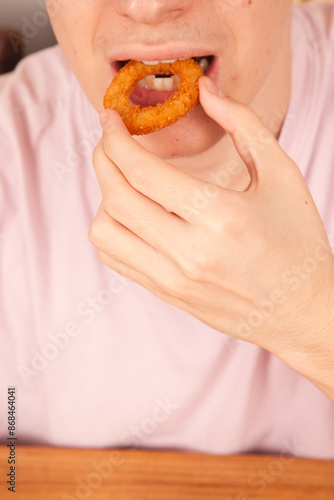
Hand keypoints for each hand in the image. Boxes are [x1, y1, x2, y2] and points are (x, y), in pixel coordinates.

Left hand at [90, 76, 333, 395]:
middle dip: (102, 158)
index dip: (116, 138)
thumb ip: (243, 125)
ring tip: (124, 181)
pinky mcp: (168, 293)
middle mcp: (190, 252)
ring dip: (104, 197)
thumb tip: (205, 91)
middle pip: (115, 198)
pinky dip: (111, 228)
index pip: (143, 172)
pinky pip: (116, 258)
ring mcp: (174, 279)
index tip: (110, 119)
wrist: (301, 311)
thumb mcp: (281, 176)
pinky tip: (131, 213)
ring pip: (105, 232)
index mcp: (221, 217)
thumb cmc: (298, 243)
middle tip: (109, 140)